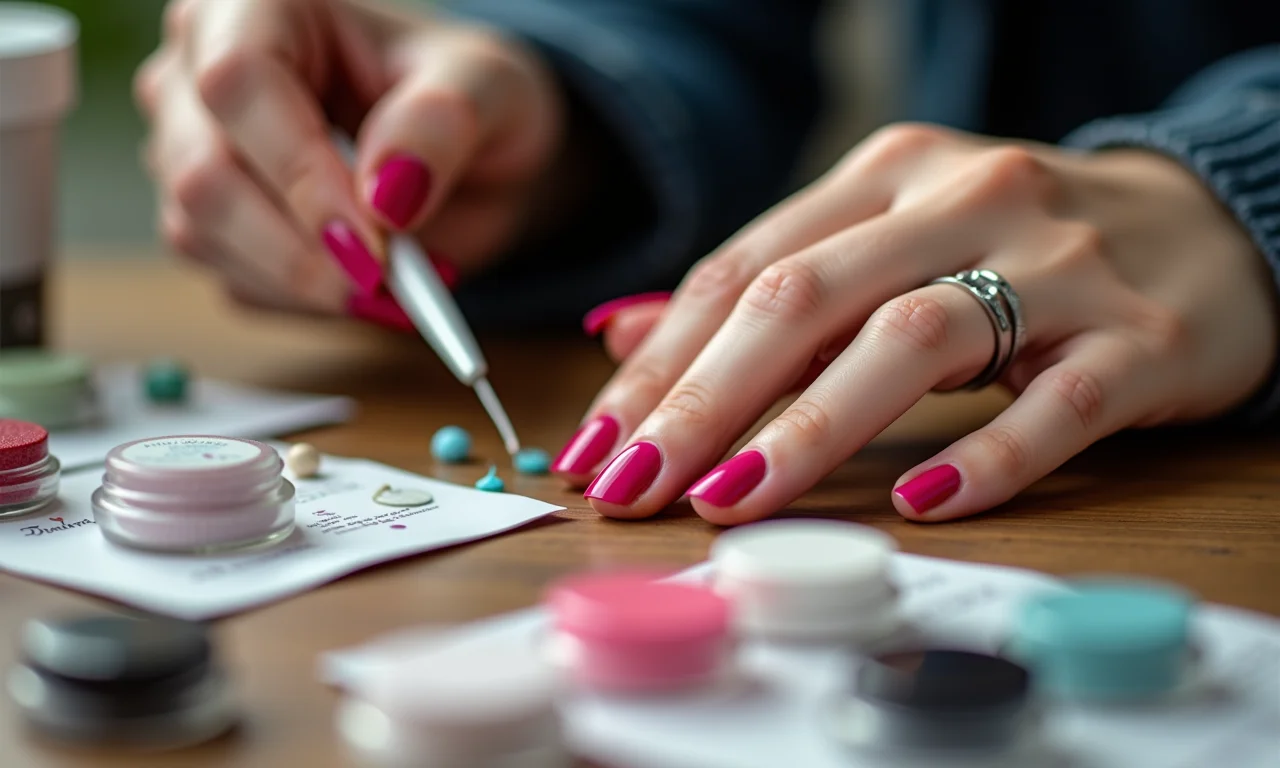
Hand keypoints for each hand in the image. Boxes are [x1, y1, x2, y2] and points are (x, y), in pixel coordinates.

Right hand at [135, 0, 564, 319]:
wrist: (474, 158)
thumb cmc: (471, 98)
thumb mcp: (491, 90)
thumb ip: (443, 124)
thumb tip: (387, 198)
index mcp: (262, 4)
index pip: (239, 82)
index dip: (300, 172)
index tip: (374, 239)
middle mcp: (201, 69)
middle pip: (204, 172)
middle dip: (299, 247)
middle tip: (384, 282)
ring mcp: (190, 149)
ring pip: (201, 234)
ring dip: (303, 281)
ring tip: (394, 281)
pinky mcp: (205, 223)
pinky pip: (231, 280)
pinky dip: (304, 301)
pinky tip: (363, 282)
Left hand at [559, 124, 1276, 522]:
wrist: (1205, 227)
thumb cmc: (1019, 249)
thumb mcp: (887, 242)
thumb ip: (766, 288)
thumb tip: (623, 335)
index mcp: (887, 176)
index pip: (745, 267)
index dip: (662, 361)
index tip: (596, 443)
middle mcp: (963, 200)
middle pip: (804, 298)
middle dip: (703, 399)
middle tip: (634, 484)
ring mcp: (1057, 267)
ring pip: (913, 341)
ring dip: (809, 428)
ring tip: (733, 501)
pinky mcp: (1140, 340)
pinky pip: (1056, 402)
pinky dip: (985, 456)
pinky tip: (921, 502)